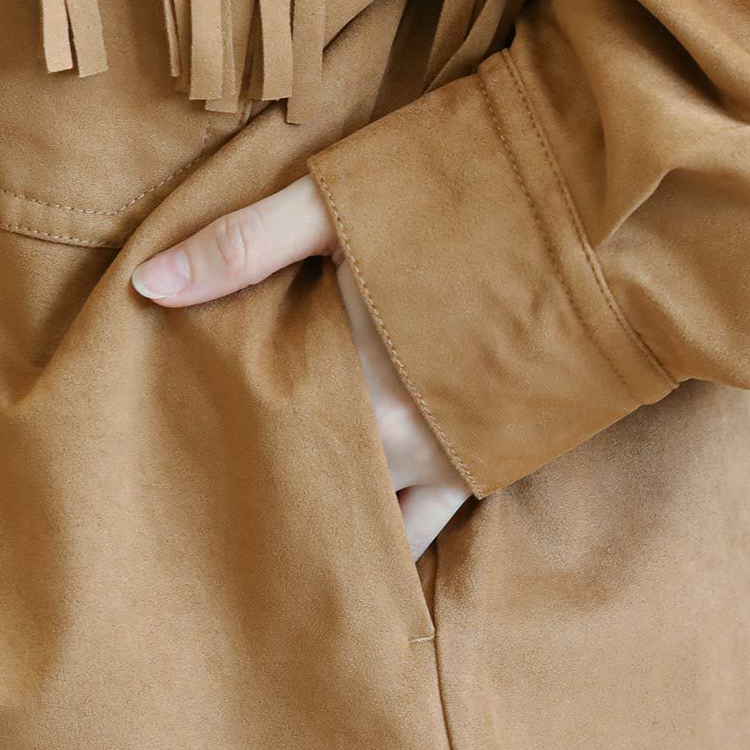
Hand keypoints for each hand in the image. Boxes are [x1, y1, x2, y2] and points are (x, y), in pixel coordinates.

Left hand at [131, 177, 471, 559]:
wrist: (604, 219)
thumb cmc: (469, 194)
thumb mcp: (345, 202)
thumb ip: (244, 246)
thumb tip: (145, 287)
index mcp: (341, 365)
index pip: (252, 422)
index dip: (210, 432)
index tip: (170, 444)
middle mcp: (387, 429)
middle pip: (298, 474)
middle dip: (254, 484)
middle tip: (202, 500)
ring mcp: (441, 451)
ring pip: (354, 509)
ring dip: (315, 516)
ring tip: (264, 533)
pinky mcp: (488, 460)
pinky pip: (424, 526)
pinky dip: (385, 541)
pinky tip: (352, 555)